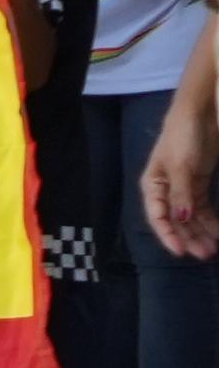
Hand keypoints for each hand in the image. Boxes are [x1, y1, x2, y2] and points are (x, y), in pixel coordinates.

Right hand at [149, 86, 218, 258]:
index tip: (181, 253)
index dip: (168, 236)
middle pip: (176, 221)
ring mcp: (184, 188)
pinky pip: (204, 208)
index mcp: (154, 186)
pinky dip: (211, 220)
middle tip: (206, 254)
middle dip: (190, 238)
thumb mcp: (182, 166)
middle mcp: (167, 190)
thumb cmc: (183, 137)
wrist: (200, 113)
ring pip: (191, 217)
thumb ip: (181, 194)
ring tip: (214, 248)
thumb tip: (180, 220)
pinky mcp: (200, 183)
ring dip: (202, 232)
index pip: (158, 217)